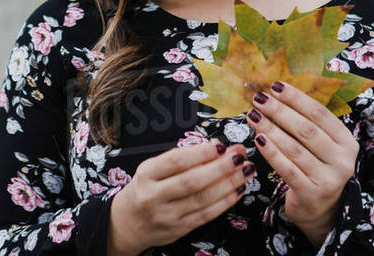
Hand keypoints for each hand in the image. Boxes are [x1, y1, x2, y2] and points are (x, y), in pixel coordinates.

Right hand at [108, 139, 253, 252]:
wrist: (128, 223)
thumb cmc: (144, 189)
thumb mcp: (151, 169)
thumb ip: (178, 160)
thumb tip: (214, 149)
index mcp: (147, 175)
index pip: (176, 161)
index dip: (201, 153)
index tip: (221, 145)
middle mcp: (155, 196)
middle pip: (192, 181)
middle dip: (220, 167)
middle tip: (239, 155)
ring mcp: (167, 216)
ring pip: (203, 199)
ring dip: (229, 183)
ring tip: (245, 170)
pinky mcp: (179, 230)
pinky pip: (206, 215)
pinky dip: (225, 201)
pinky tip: (238, 189)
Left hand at [245, 80, 358, 235]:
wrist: (321, 210)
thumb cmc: (316, 168)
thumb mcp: (322, 145)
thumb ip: (308, 122)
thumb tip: (278, 92)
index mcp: (346, 141)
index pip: (320, 114)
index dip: (297, 98)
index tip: (275, 86)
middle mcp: (342, 160)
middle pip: (307, 129)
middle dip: (280, 111)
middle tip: (259, 98)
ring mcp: (328, 178)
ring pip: (295, 148)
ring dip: (271, 129)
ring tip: (253, 115)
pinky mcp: (311, 193)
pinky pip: (287, 169)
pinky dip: (271, 152)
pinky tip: (258, 139)